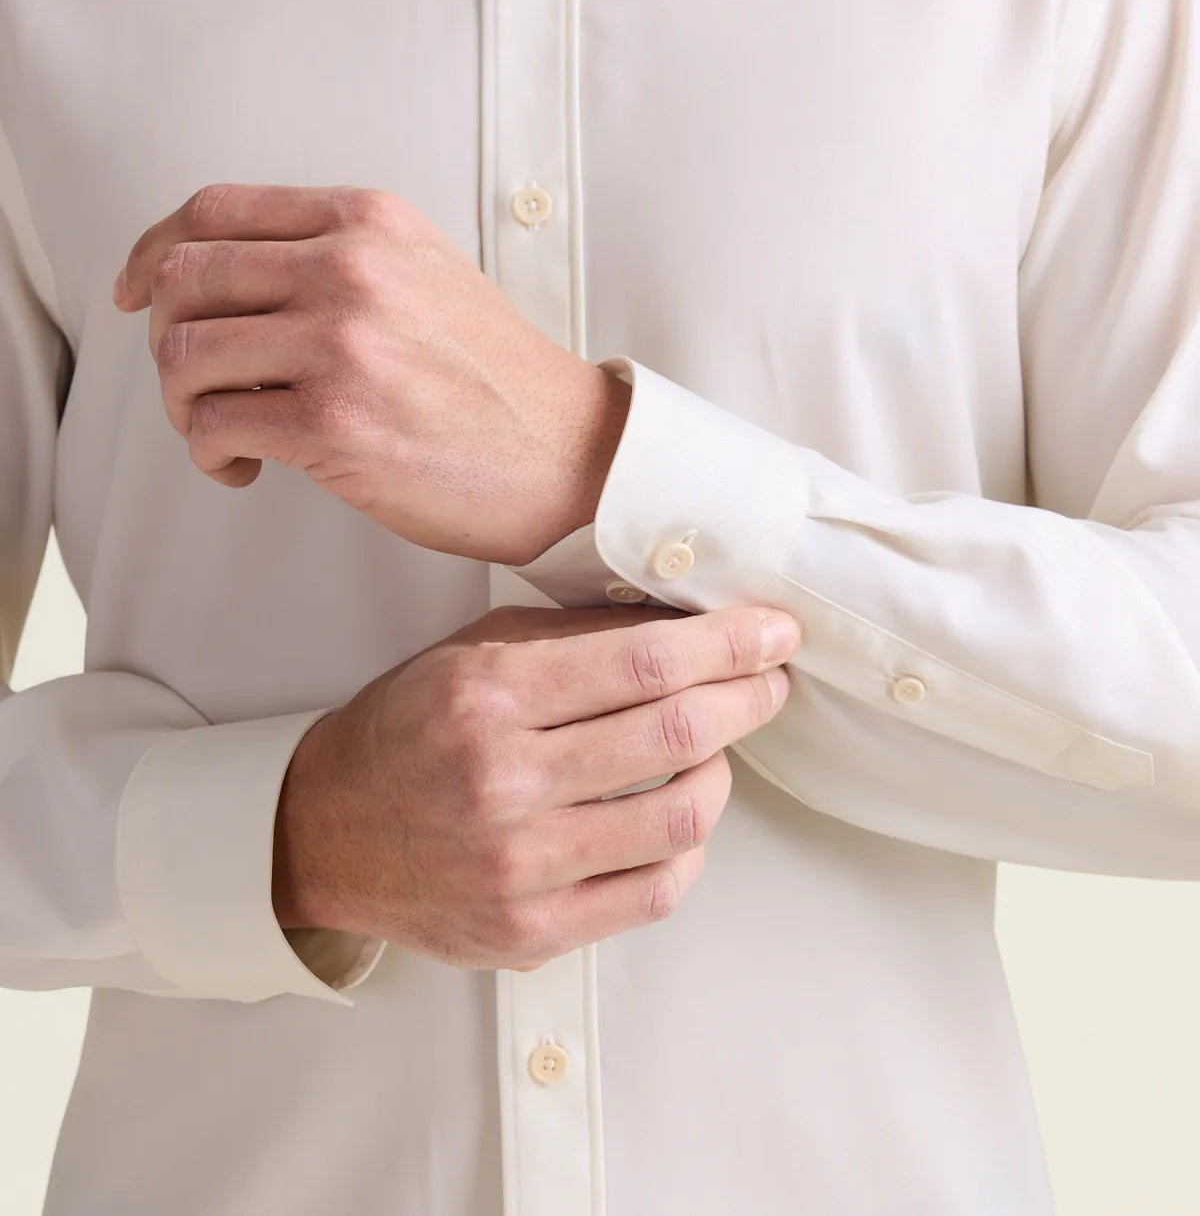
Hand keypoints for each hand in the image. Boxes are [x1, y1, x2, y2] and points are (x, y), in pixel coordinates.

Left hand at [112, 183, 630, 563]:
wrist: (567, 453)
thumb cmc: (496, 377)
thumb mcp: (424, 273)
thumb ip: (336, 255)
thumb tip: (224, 279)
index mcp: (368, 221)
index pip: (213, 210)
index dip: (153, 251)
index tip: (136, 292)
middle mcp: (349, 269)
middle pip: (183, 278)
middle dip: (165, 337)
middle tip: (194, 382)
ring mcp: (340, 345)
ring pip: (183, 354)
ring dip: (182, 404)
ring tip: (220, 431)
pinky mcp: (333, 424)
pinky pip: (214, 425)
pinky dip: (209, 452)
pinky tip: (244, 467)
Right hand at [271, 601, 801, 970]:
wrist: (329, 832)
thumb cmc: (410, 728)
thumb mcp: (476, 652)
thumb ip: (578, 635)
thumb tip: (690, 620)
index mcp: (487, 697)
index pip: (643, 663)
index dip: (726, 644)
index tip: (772, 631)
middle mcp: (502, 782)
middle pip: (672, 735)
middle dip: (746, 698)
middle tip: (769, 679)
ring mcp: (518, 867)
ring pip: (679, 819)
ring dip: (723, 771)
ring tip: (720, 747)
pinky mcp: (531, 931)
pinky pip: (654, 891)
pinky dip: (688, 847)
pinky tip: (682, 814)